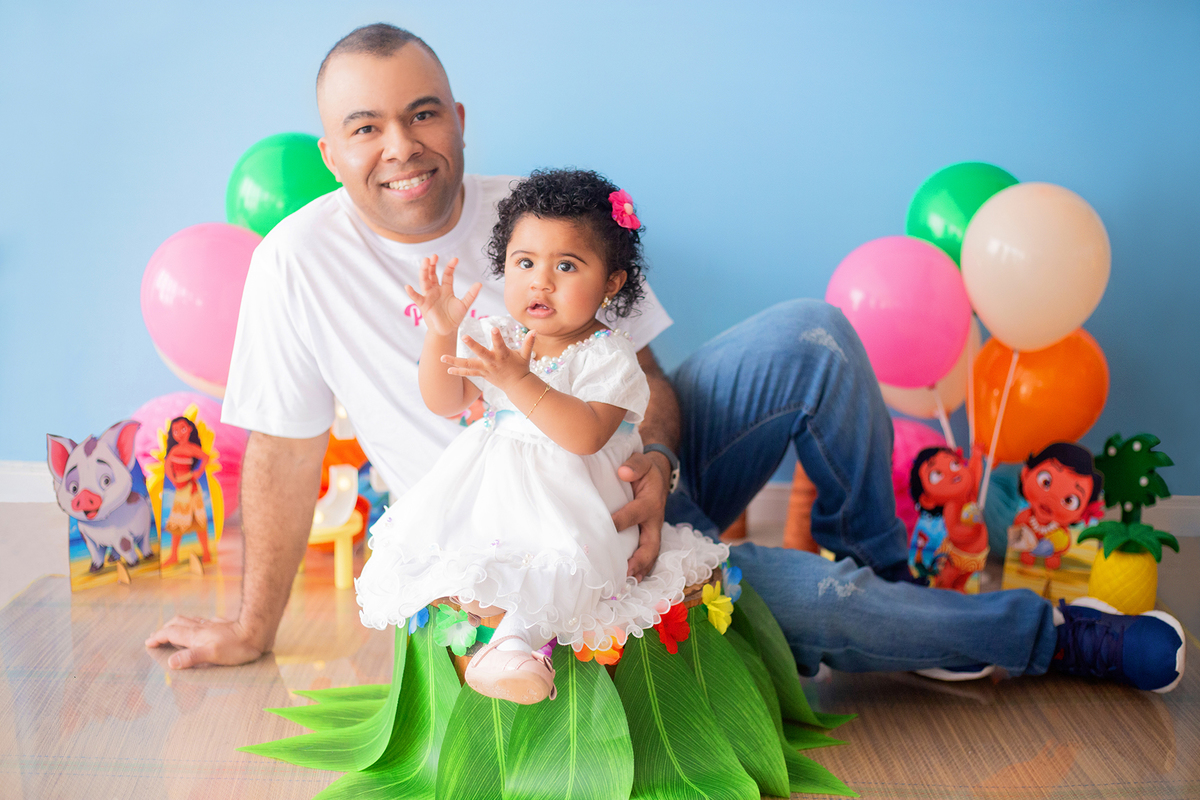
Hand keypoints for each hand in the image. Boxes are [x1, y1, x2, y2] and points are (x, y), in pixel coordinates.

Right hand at [144, 615, 264, 668]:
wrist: (257, 632)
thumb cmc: (237, 647)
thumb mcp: (212, 655)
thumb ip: (191, 657)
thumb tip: (171, 662)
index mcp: (195, 635)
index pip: (171, 633)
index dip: (158, 637)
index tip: (149, 643)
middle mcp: (201, 627)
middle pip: (177, 623)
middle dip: (164, 629)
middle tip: (156, 636)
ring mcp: (212, 625)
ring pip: (189, 620)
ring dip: (177, 624)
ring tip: (172, 629)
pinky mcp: (222, 625)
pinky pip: (203, 621)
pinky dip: (194, 623)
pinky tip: (199, 626)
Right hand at [404, 255, 480, 335]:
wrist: (447, 330)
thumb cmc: (454, 317)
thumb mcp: (464, 305)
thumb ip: (471, 295)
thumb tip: (480, 283)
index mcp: (446, 288)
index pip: (447, 274)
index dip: (450, 267)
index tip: (455, 259)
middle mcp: (436, 290)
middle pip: (433, 274)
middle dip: (433, 265)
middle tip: (434, 256)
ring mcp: (429, 296)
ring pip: (424, 281)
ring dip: (424, 272)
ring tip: (425, 262)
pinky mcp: (423, 305)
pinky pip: (416, 298)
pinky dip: (412, 293)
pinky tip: (408, 287)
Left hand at [442, 326, 537, 393]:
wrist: (517, 386)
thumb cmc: (521, 367)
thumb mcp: (525, 355)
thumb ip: (529, 342)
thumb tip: (536, 330)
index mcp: (503, 355)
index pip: (500, 344)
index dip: (497, 336)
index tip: (493, 328)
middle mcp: (492, 362)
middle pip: (481, 353)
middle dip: (472, 345)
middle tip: (463, 337)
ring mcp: (485, 369)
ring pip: (469, 364)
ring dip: (455, 361)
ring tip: (442, 357)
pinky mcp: (482, 374)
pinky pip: (468, 373)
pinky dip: (458, 371)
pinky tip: (448, 369)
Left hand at [613, 451, 670, 581]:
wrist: (659, 475)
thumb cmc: (647, 470)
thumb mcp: (643, 462)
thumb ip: (635, 465)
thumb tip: (623, 472)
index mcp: (650, 503)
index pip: (634, 514)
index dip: (620, 522)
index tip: (605, 529)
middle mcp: (654, 521)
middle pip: (651, 545)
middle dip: (640, 560)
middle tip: (626, 573)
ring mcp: (653, 530)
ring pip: (651, 554)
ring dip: (641, 570)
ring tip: (628, 584)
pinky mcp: (649, 535)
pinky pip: (647, 553)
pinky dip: (641, 568)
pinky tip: (631, 580)